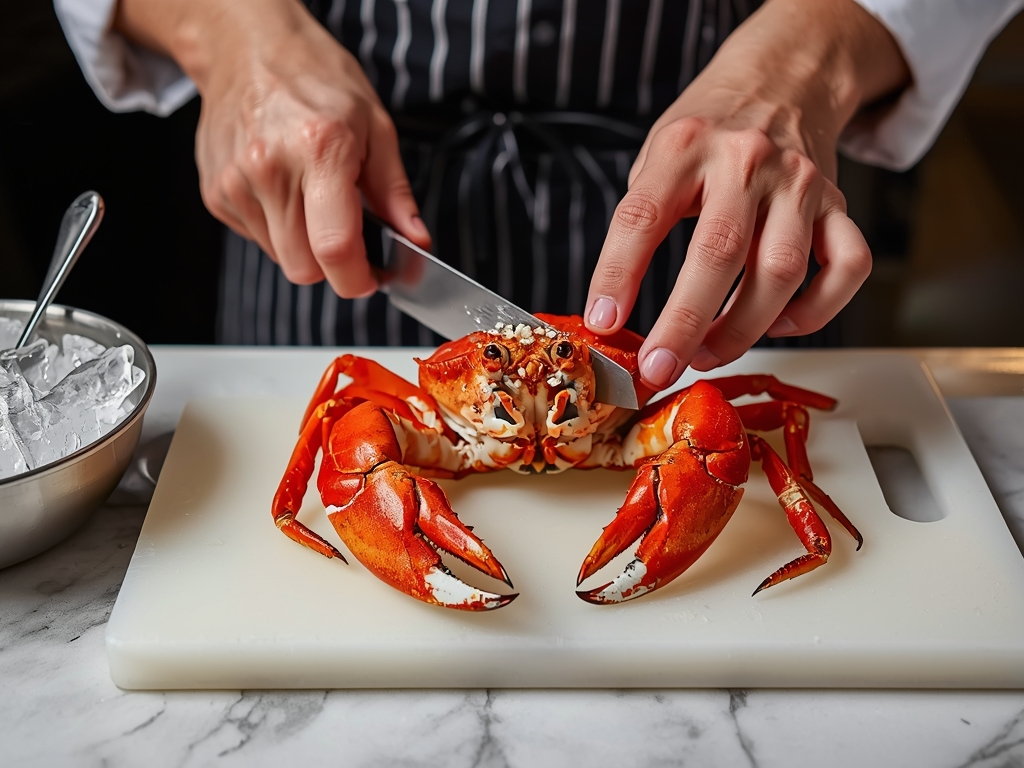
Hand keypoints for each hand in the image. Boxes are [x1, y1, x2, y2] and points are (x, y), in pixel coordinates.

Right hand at [115, 0, 429, 296]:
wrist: (249, 49)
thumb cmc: (316, 81)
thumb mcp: (376, 127)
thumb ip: (396, 194)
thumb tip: (416, 242)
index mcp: (319, 151)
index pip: (335, 249)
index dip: (358, 278)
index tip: (372, 278)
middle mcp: (270, 169)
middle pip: (304, 268)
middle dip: (332, 264)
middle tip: (347, 232)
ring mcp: (235, 183)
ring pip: (280, 258)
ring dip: (303, 245)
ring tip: (312, 197)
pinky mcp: (216, 194)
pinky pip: (257, 239)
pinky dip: (277, 228)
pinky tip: (284, 191)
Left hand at [584, 0, 908, 388]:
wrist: (782, 79)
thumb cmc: (709, 133)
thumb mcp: (658, 155)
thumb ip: (640, 221)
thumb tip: (615, 310)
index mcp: (685, 148)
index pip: (641, 215)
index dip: (617, 273)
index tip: (603, 322)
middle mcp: (746, 161)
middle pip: (718, 252)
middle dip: (684, 323)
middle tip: (659, 368)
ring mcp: (798, 184)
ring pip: (782, 271)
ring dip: (742, 329)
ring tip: (706, 354)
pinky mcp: (838, 204)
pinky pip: (847, 268)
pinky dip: (814, 312)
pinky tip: (779, 323)